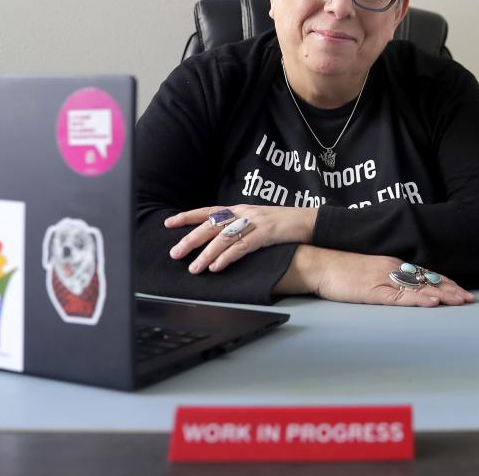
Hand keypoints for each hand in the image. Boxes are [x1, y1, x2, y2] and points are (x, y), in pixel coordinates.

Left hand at [165, 205, 317, 274]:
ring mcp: (256, 222)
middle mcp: (245, 212)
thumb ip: (239, 226)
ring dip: (206, 254)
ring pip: (224, 238)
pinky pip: (242, 247)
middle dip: (191, 239)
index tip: (168, 223)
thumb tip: (219, 238)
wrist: (310, 221)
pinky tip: (217, 267)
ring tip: (194, 268)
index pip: (209, 211)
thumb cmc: (284, 224)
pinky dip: (227, 257)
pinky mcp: (267, 233)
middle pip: (211, 225)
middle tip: (175, 253)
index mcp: (241, 208)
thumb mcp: (258, 220)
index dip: (188, 216)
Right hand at [281, 247, 474, 306]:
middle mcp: (393, 269)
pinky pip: (401, 297)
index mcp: (392, 265)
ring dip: (442, 294)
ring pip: (420, 288)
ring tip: (460, 300)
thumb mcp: (368, 272)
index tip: (461, 290)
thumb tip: (402, 286)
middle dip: (450, 289)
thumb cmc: (340, 270)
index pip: (424, 274)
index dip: (444, 282)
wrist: (319, 265)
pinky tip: (432, 302)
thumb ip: (386, 277)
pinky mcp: (375, 291)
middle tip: (470, 298)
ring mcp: (385, 280)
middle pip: (427, 280)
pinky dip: (419, 299)